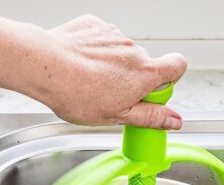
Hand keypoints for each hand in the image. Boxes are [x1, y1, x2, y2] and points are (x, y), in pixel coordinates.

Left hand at [34, 15, 186, 128]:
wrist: (45, 68)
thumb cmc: (77, 94)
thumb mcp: (117, 116)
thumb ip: (150, 117)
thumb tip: (174, 120)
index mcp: (144, 73)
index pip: (178, 65)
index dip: (170, 78)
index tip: (153, 93)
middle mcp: (134, 50)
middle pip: (144, 63)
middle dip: (133, 78)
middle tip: (111, 95)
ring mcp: (114, 35)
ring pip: (121, 53)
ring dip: (112, 66)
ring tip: (89, 81)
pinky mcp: (95, 26)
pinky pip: (102, 40)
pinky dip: (96, 52)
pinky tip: (81, 65)